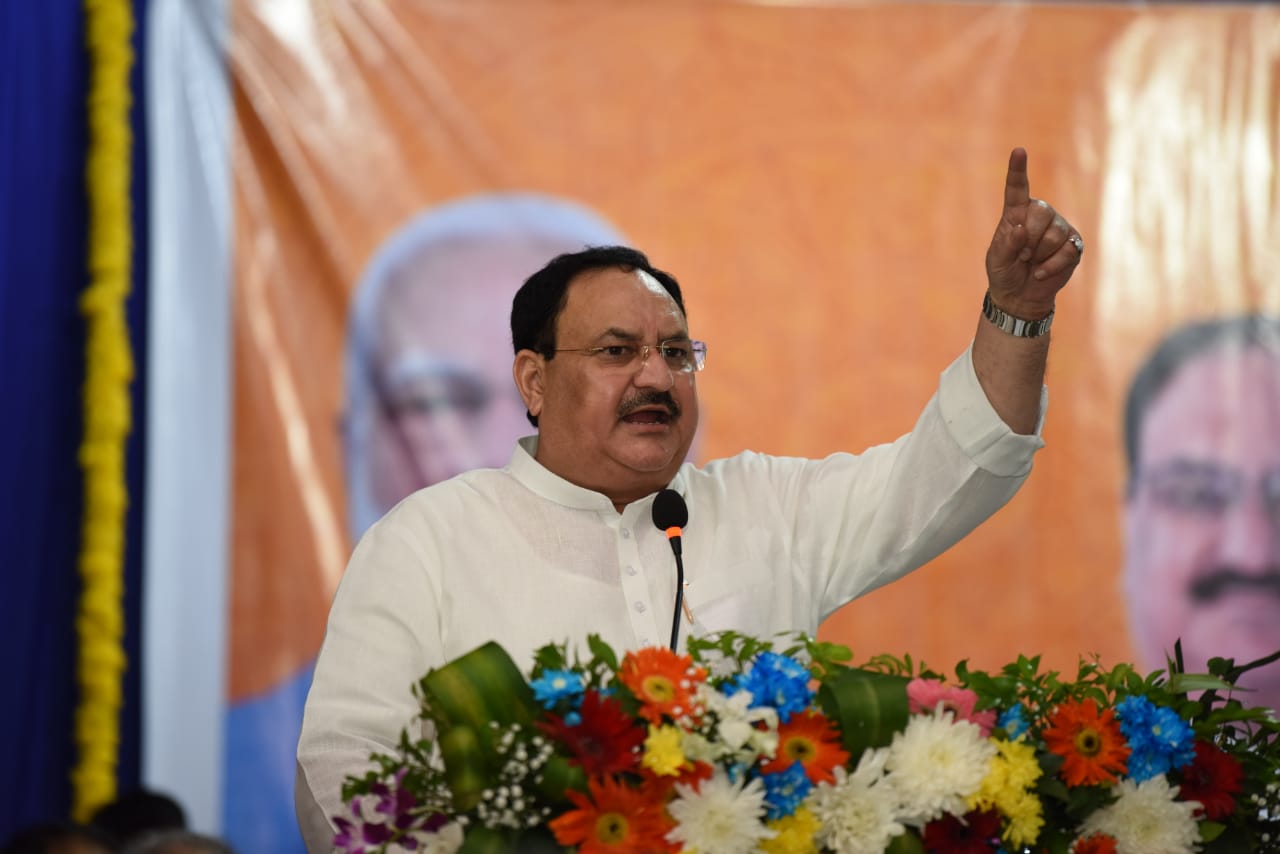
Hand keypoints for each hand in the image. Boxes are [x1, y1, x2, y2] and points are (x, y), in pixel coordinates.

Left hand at [984, 147, 1081, 318]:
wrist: (1021, 295)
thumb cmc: (1005, 272)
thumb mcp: (996, 260)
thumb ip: (1006, 244)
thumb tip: (1020, 230)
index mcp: (1016, 213)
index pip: (1017, 189)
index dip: (1018, 170)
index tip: (1018, 151)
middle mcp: (1039, 215)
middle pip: (1041, 212)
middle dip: (1029, 238)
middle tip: (1022, 254)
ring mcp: (1059, 227)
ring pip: (1054, 234)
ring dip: (1039, 255)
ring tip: (1031, 262)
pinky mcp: (1073, 244)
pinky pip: (1066, 251)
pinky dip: (1051, 266)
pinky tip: (1041, 272)